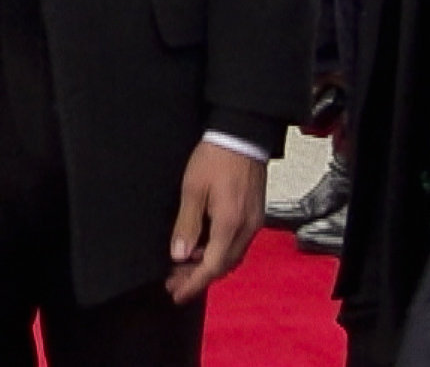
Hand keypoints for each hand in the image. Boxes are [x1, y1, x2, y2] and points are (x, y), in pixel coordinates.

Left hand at [164, 140, 266, 303]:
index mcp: (230, 225)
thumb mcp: (192, 189)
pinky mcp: (254, 215)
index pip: (212, 267)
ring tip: (185, 268)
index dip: (193, 283)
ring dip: (209, 266)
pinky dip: (220, 252)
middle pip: (224, 266)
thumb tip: (179, 255)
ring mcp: (253, 223)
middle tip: (175, 282)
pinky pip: (238, 244)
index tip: (177, 293)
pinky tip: (204, 248)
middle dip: (198, 278)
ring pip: (232, 257)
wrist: (242, 136)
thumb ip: (187, 224)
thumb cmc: (215, 158)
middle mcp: (246, 229)